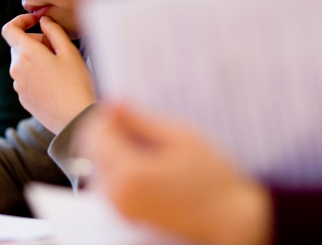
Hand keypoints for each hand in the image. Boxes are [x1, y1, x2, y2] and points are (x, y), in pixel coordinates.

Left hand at [1, 14, 96, 133]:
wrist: (76, 118)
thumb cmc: (77, 84)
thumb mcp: (69, 52)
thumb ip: (54, 31)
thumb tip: (44, 20)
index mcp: (26, 54)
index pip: (9, 29)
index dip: (20, 21)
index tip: (35, 22)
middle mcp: (16, 69)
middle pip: (18, 46)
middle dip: (35, 41)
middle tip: (57, 48)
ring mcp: (18, 86)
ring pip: (22, 63)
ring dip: (36, 59)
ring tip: (59, 68)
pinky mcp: (23, 99)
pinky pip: (25, 79)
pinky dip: (36, 74)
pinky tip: (55, 83)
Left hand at [77, 105, 272, 244]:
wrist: (229, 220)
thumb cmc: (212, 178)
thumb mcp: (180, 138)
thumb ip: (141, 120)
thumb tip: (114, 101)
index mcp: (130, 174)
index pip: (96, 132)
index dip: (108, 115)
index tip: (127, 110)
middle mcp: (117, 195)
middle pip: (91, 150)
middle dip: (108, 132)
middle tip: (137, 125)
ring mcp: (118, 209)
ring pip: (97, 166)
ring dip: (112, 149)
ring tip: (146, 145)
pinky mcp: (124, 215)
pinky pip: (107, 183)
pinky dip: (118, 168)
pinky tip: (145, 164)